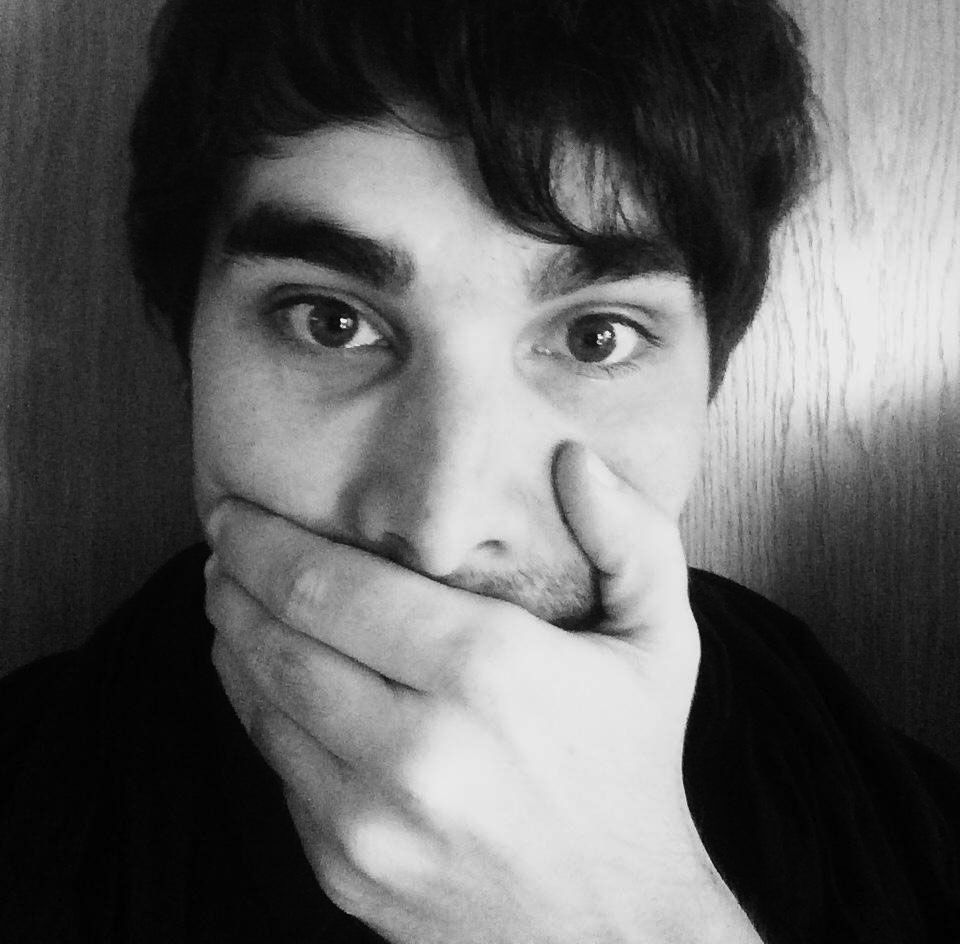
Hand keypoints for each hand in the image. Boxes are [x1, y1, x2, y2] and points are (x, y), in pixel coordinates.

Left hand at [204, 443, 758, 942]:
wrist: (616, 933)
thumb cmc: (629, 770)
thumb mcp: (660, 641)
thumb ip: (631, 536)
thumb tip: (575, 458)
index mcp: (487, 670)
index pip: (329, 583)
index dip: (264, 539)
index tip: (236, 510)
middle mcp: (417, 747)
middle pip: (278, 637)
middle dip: (233, 580)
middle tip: (221, 545)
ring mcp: (372, 820)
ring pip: (261, 702)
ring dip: (231, 640)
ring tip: (228, 600)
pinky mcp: (344, 871)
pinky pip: (275, 770)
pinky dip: (259, 711)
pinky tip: (265, 678)